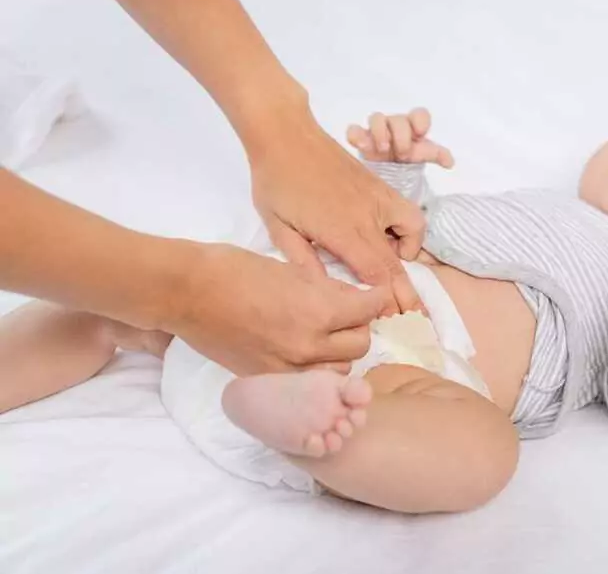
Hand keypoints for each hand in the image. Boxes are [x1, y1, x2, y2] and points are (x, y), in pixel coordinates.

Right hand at [167, 242, 389, 375]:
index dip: (375, 299)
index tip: (373, 296)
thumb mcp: (292, 270)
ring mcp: (289, 369)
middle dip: (358, 326)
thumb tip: (350, 298)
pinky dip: (315, 370)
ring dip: (339, 352)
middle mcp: (309, 346)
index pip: (368, 310)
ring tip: (326, 336)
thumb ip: (326, 290)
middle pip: (360, 344)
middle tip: (347, 314)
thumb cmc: (235, 270)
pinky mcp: (269, 380)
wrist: (187, 292)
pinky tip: (305, 354)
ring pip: (339, 370)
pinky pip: (309, 382)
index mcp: (318, 312)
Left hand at [251, 106, 425, 314]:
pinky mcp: (379, 185)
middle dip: (407, 293)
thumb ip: (303, 262)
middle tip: (416, 316)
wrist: (285, 133)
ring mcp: (377, 198)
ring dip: (411, 254)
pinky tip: (390, 234)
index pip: (376, 275)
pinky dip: (408, 228)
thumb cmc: (276, 181)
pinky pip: (406, 211)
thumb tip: (325, 292)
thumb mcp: (278, 227)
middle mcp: (367, 216)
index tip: (394, 322)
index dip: (388, 301)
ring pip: (413, 230)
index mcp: (342, 232)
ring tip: (397, 265)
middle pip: (397, 263)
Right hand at [346, 107, 453, 167]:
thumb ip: (437, 155)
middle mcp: (394, 123)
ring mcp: (376, 130)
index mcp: (412, 125)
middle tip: (403, 153)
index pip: (418, 114)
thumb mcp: (423, 155)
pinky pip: (354, 130)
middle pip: (397, 119)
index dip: (420, 120)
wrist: (388, 168)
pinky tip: (364, 146)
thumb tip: (450, 162)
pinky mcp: (360, 138)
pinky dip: (357, 135)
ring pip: (376, 118)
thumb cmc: (408, 157)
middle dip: (401, 135)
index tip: (420, 133)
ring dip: (380, 132)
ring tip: (383, 149)